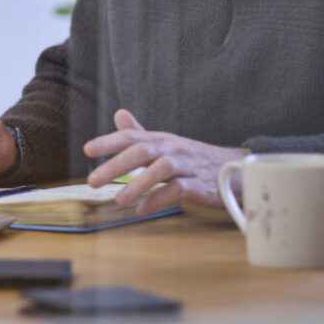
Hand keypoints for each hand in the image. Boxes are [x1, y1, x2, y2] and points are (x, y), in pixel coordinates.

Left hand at [83, 108, 245, 215]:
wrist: (235, 170)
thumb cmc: (195, 158)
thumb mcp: (167, 143)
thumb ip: (141, 132)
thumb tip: (119, 114)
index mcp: (162, 140)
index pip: (132, 137)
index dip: (109, 141)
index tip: (87, 150)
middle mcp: (173, 150)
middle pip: (142, 152)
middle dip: (115, 165)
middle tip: (93, 181)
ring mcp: (187, 167)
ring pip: (160, 169)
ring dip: (137, 185)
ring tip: (118, 199)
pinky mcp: (200, 185)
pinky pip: (178, 190)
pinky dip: (158, 200)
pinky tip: (142, 210)